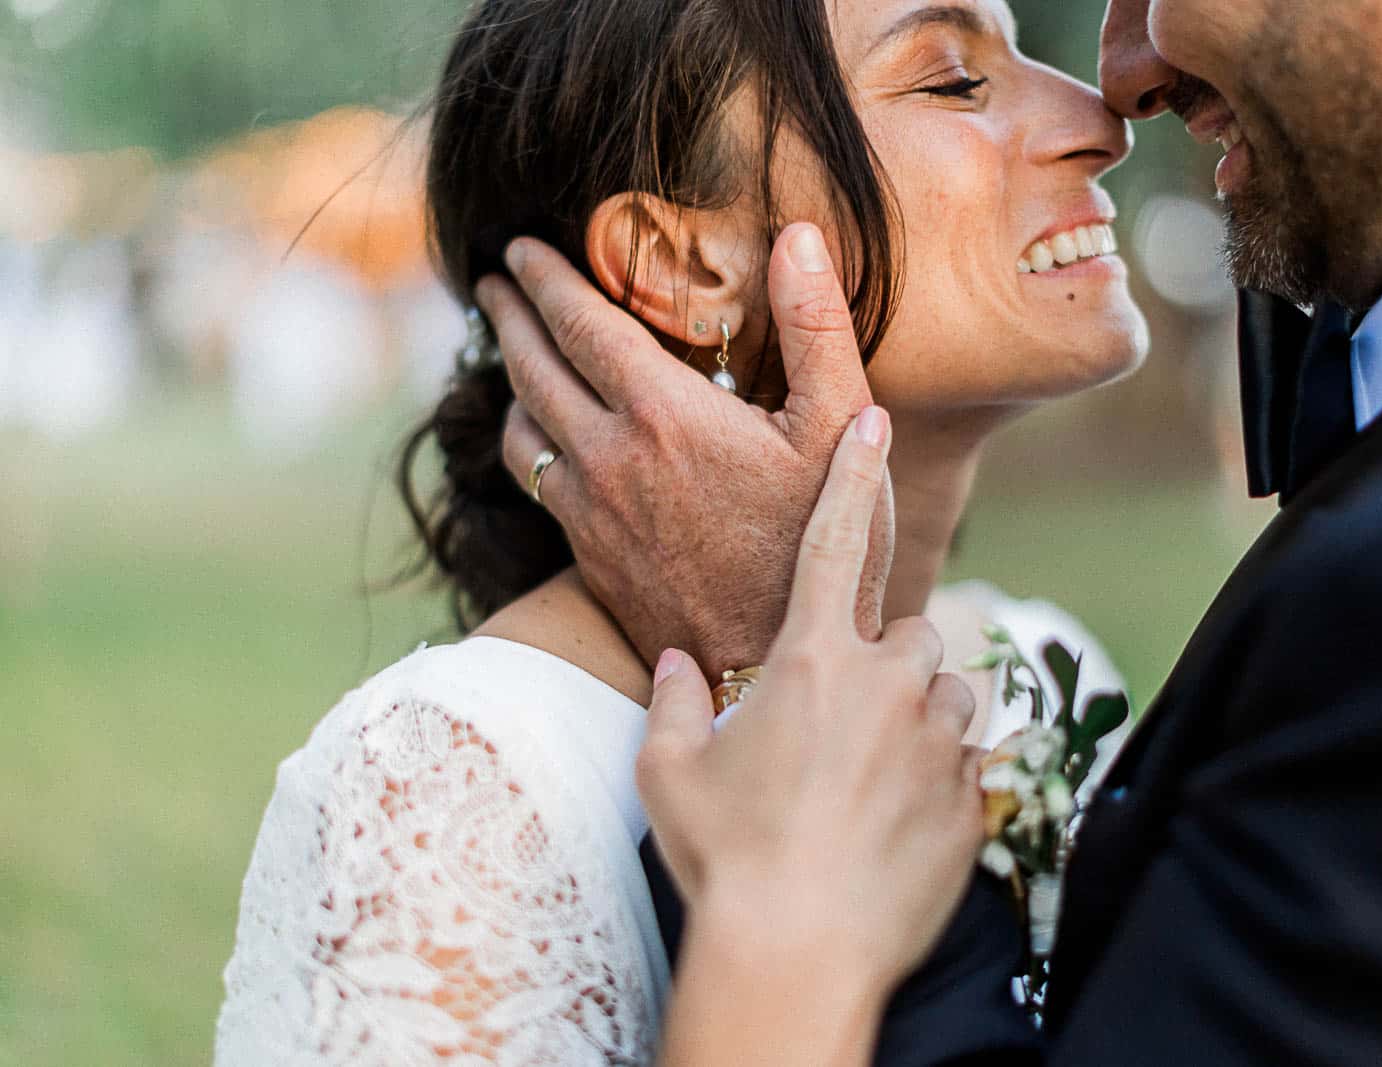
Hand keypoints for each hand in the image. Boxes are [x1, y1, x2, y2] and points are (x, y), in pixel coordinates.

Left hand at [476, 224, 891, 677]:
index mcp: (662, 413)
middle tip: (493, 281)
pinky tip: (540, 437)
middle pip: (530, 367)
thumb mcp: (841, 426)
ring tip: (510, 351)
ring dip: (509, 378)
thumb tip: (796, 237)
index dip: (543, 277)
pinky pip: (535, 482)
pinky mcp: (589, 556)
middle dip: (507, 313)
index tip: (518, 248)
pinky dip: (526, 441)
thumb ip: (816, 326)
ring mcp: (590, 512)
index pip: (578, 322)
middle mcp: (608, 457)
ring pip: (521, 428)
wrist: (772, 661)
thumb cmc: (817, 545)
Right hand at [637, 408, 984, 1002]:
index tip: (877, 421)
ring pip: (949, 697)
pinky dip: (940, 781)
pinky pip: (969, 765)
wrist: (796, 956)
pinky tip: (895, 826)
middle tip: (841, 727)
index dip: (852, 476)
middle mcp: (888, 688)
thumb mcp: (670, 774)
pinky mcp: (971, 800)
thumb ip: (674, 702)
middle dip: (884, 666)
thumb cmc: (724, 858)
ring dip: (919, 720)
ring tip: (871, 781)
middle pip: (908, 636)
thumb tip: (674, 661)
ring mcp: (939, 744)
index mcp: (813, 663)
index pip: (834, 544)